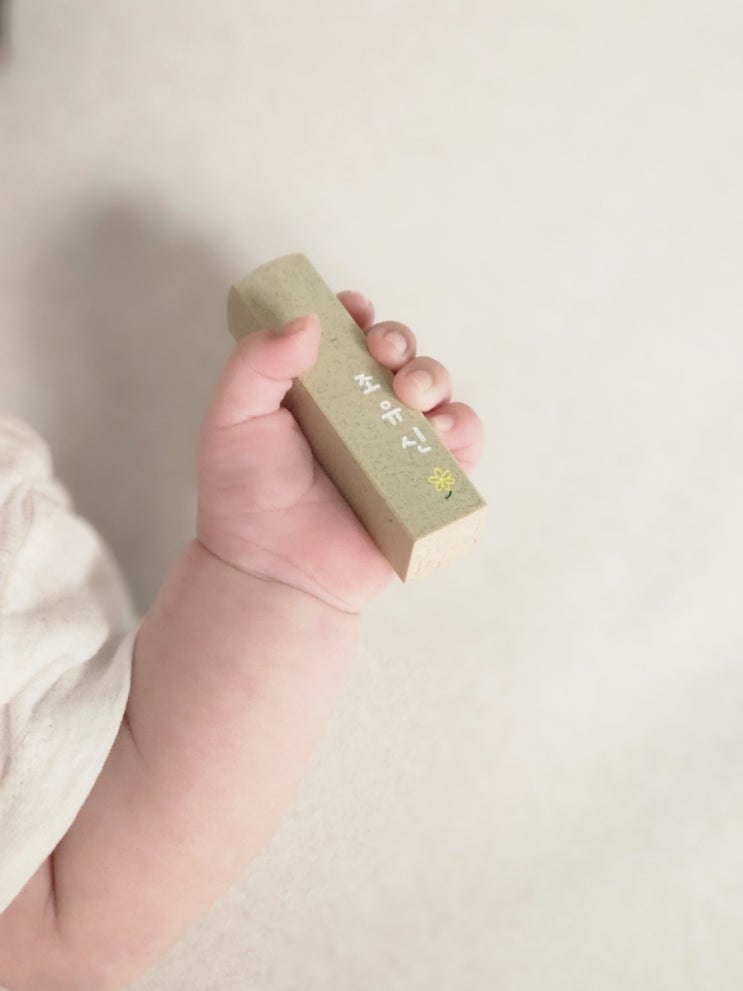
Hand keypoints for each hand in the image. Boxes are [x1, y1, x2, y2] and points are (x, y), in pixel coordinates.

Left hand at [196, 291, 484, 611]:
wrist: (270, 571)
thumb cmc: (245, 498)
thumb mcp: (232, 419)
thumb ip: (257, 364)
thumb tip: (309, 321)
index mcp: (319, 390)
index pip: (349, 336)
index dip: (357, 315)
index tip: (354, 309)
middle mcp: (362, 413)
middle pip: (400, 356)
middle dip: (401, 341)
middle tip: (384, 354)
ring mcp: (396, 448)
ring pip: (437, 393)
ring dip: (435, 377)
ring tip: (412, 395)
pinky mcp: (424, 486)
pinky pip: (462, 448)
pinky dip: (462, 430)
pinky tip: (438, 431)